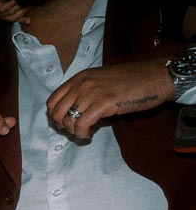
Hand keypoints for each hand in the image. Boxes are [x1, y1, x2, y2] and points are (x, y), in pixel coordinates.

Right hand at [0, 0, 29, 22]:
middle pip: (9, 14)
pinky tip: (28, 20)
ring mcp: (3, 17)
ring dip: (22, 13)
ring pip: (13, 18)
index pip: (2, 8)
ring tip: (29, 6)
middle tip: (25, 1)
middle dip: (18, 7)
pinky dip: (23, 20)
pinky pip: (16, 21)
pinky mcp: (8, 18)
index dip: (10, 4)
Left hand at [47, 58, 172, 138]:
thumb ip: (84, 93)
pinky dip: (82, 134)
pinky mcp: (104, 103)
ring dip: (74, 131)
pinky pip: (81, 125)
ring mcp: (92, 93)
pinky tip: (90, 133)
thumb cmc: (132, 81)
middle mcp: (82, 84)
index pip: (52, 100)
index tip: (63, 123)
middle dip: (62, 126)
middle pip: (56, 113)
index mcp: (79, 77)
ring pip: (68, 120)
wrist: (157, 76)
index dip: (54, 116)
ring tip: (85, 132)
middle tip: (75, 130)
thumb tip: (72, 113)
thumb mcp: (101, 81)